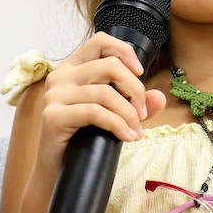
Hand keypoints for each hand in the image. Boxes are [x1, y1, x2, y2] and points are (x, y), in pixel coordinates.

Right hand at [35, 32, 167, 176]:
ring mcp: (54, 95)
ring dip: (129, 113)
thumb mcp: (112, 115)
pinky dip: (118, 125)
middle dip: (135, 89)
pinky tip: (127, 137)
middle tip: (142, 112)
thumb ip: (135, 104)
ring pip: (105, 92)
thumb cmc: (82, 138)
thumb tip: (159, 97)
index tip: (140, 73)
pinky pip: (95, 113)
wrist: (57, 171)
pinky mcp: (53, 116)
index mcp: (72, 68)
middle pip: (109, 66)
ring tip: (136, 130)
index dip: (125, 52)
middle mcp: (60, 76)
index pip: (100, 41)